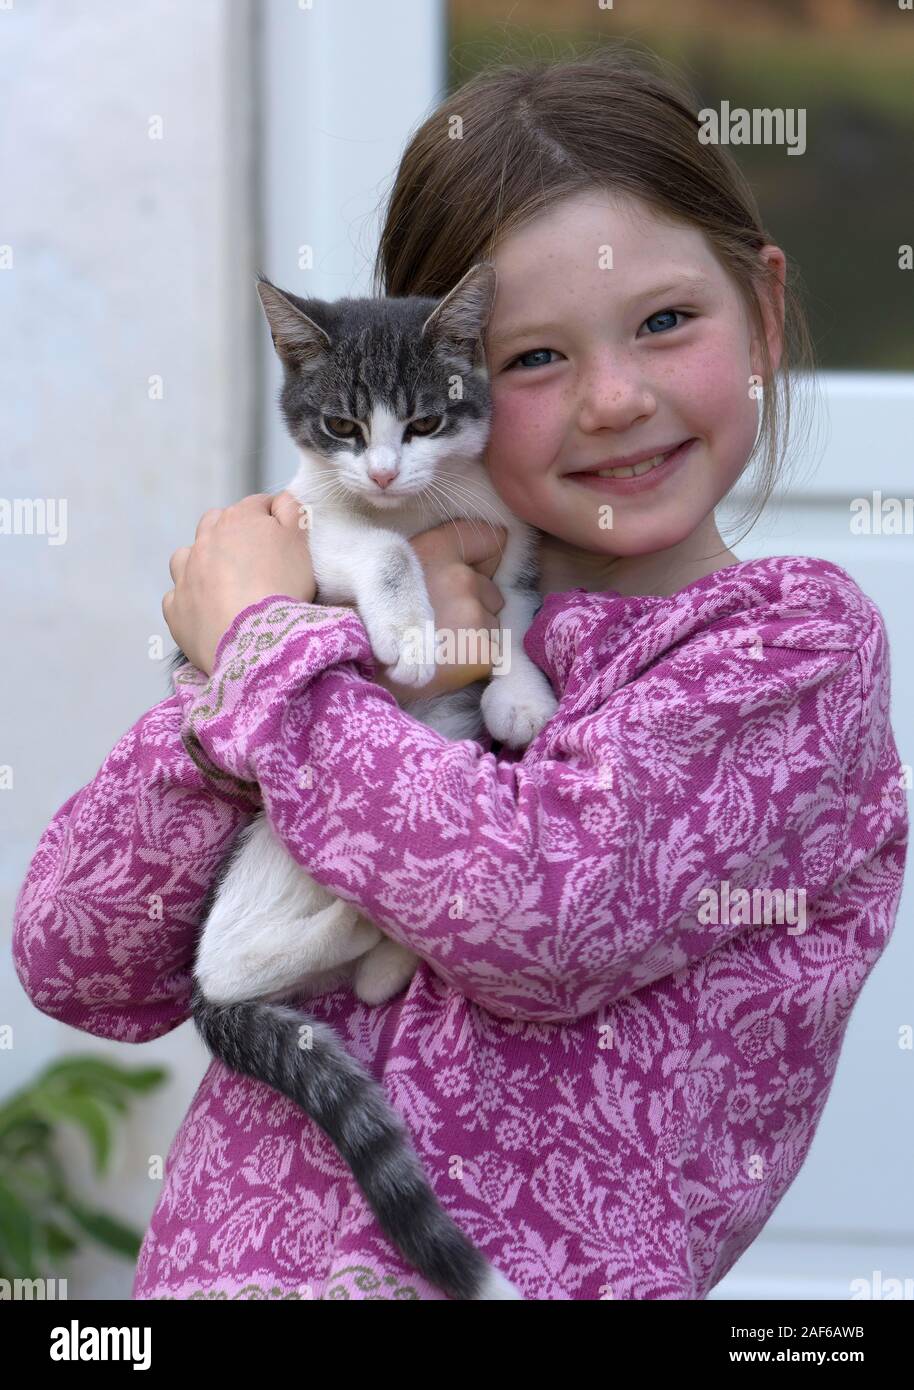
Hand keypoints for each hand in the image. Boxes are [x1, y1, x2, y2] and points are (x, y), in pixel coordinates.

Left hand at [163, 491, 315, 675]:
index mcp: (237, 519)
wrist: (254, 640)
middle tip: (254, 559)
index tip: (286, 538)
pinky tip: (206, 609)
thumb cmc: (283, 588)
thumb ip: (292, 510)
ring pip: (187, 556)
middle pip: (216, 523)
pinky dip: (189, 598)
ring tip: (222, 582)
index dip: (275, 519)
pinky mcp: (176, 608)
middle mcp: (204, 541)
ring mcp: (186, 574)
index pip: (258, 505)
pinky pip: (176, 596)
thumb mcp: (300, 540)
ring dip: (201, 561)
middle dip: (232, 534)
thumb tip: (279, 499)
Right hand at [372, 520, 506, 700]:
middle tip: (439, 624)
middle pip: (492, 592)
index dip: (484, 560)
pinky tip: (445, 664)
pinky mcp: (481, 650)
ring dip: (474, 635)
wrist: (359, 667)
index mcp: (438, 550)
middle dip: (475, 606)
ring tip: (438, 646)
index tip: (471, 574)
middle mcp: (461, 578)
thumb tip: (470, 567)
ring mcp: (473, 615)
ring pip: (493, 625)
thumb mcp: (394, 573)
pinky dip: (475, 661)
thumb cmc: (370, 621)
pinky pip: (494, 654)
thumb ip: (431, 563)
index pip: (491, 539)